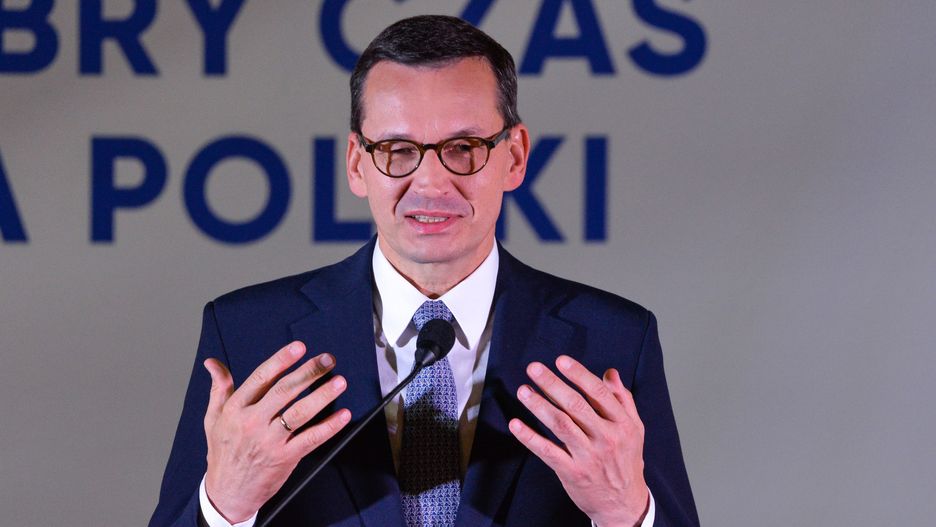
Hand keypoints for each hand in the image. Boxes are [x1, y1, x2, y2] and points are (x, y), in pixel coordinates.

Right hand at [202, 341, 350, 522]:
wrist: (227, 492)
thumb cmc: (223, 452)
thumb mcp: (213, 418)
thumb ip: (219, 388)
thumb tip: (212, 363)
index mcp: (236, 409)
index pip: (261, 378)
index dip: (281, 360)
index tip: (299, 347)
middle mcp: (253, 422)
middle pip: (285, 391)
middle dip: (309, 372)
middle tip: (328, 359)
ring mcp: (270, 441)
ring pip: (300, 413)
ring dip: (323, 396)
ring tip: (339, 381)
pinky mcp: (285, 458)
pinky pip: (311, 439)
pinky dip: (329, 427)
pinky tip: (342, 415)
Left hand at [508, 355, 648, 526]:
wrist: (624, 504)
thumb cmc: (627, 460)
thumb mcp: (634, 429)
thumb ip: (622, 400)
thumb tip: (610, 373)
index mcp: (623, 424)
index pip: (598, 394)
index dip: (579, 375)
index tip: (561, 361)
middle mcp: (606, 438)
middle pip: (576, 406)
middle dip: (552, 384)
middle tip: (534, 368)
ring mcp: (588, 456)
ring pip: (560, 425)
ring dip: (539, 406)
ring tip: (523, 390)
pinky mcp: (572, 473)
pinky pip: (548, 452)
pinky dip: (530, 438)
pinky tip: (516, 424)